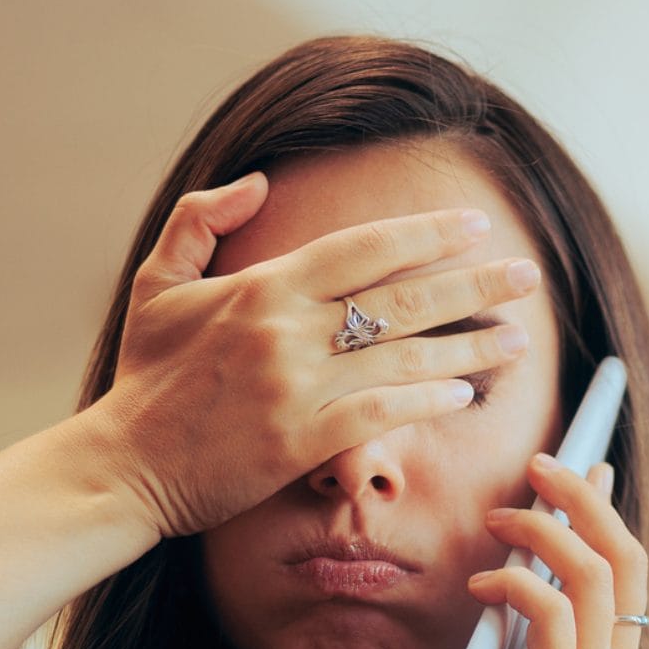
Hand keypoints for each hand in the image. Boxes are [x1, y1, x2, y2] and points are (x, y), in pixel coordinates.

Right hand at [81, 171, 540, 538]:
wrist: (122, 466)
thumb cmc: (145, 378)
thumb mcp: (158, 282)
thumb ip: (200, 220)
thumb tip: (259, 182)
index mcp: (262, 286)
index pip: (363, 247)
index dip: (426, 234)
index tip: (476, 226)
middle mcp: (286, 331)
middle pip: (402, 298)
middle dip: (474, 284)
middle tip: (526, 275)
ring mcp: (296, 388)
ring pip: (403, 358)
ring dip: (469, 348)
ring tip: (516, 340)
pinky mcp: (299, 443)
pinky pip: (382, 415)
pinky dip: (426, 400)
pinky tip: (463, 394)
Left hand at [453, 456, 648, 648]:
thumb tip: (515, 583)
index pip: (629, 576)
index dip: (606, 515)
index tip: (584, 469)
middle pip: (626, 556)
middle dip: (586, 497)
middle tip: (542, 463)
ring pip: (596, 569)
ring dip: (546, 526)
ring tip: (501, 512)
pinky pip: (547, 609)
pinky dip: (513, 581)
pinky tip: (480, 582)